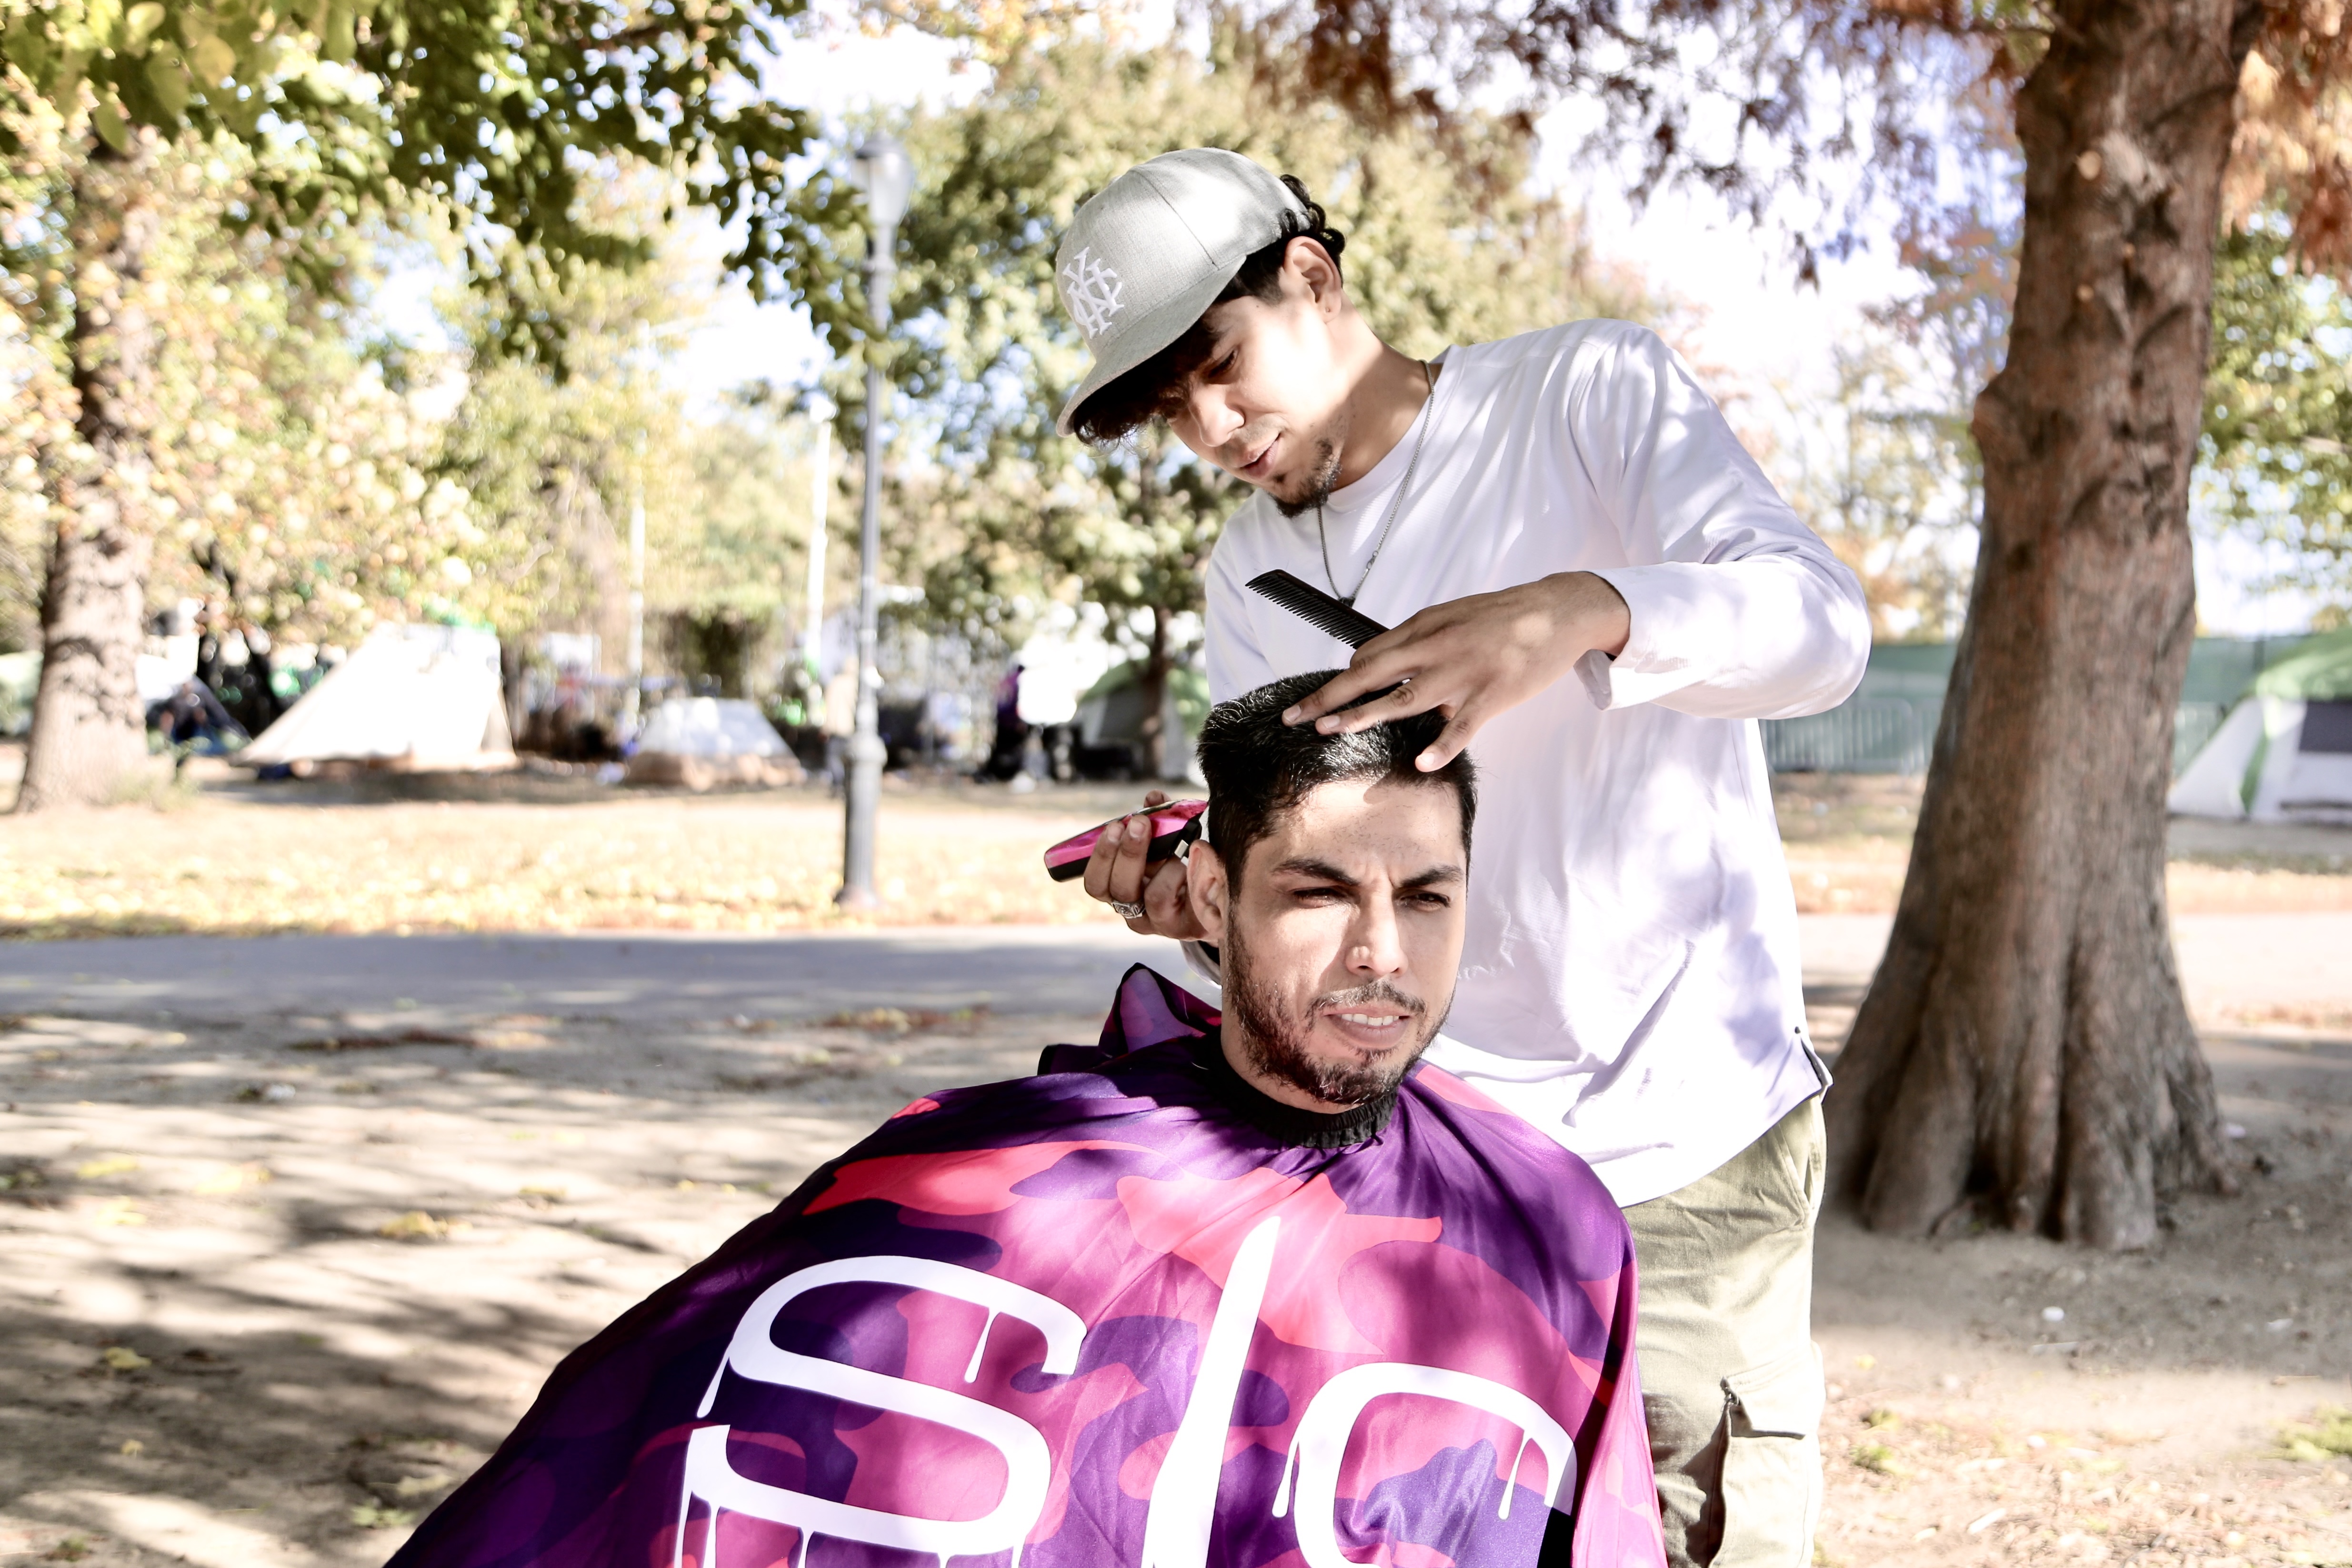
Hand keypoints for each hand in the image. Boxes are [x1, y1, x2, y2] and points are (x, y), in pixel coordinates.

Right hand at [1078, 788, 1211, 940]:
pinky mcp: (1183, 927)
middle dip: (1126, 852)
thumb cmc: (1185, 869)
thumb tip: (1153, 797)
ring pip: (1147, 897)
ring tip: (1173, 846)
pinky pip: (1181, 900)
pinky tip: (1193, 860)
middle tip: (1138, 823)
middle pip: (1115, 889)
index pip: (1095, 883)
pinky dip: (1182, 874)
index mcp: (1120, 892)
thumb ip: (1158, 821)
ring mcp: (1157, 923)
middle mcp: (1133, 912)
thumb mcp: (1166, 845)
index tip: (1114, 826)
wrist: (1217, 900)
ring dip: (1163, 865)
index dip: (1100, 856)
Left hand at [1283, 572, 1630, 768]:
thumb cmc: (1503, 617)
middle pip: (1373, 673)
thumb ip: (1418, 638)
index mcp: (1426, 627)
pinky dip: (1444, 744)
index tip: (1321, 697)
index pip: (1372, 653)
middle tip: (1297, 715)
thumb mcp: (1453, 616)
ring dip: (1367, 715)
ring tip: (1333, 731)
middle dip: (1331, 695)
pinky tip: (1423, 762)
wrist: (1558, 609)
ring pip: (1408, 697)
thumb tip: (1375, 658)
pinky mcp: (1495, 693)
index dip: (1345, 678)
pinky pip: (1464, 724)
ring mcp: (1465, 671)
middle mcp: (1438, 647)